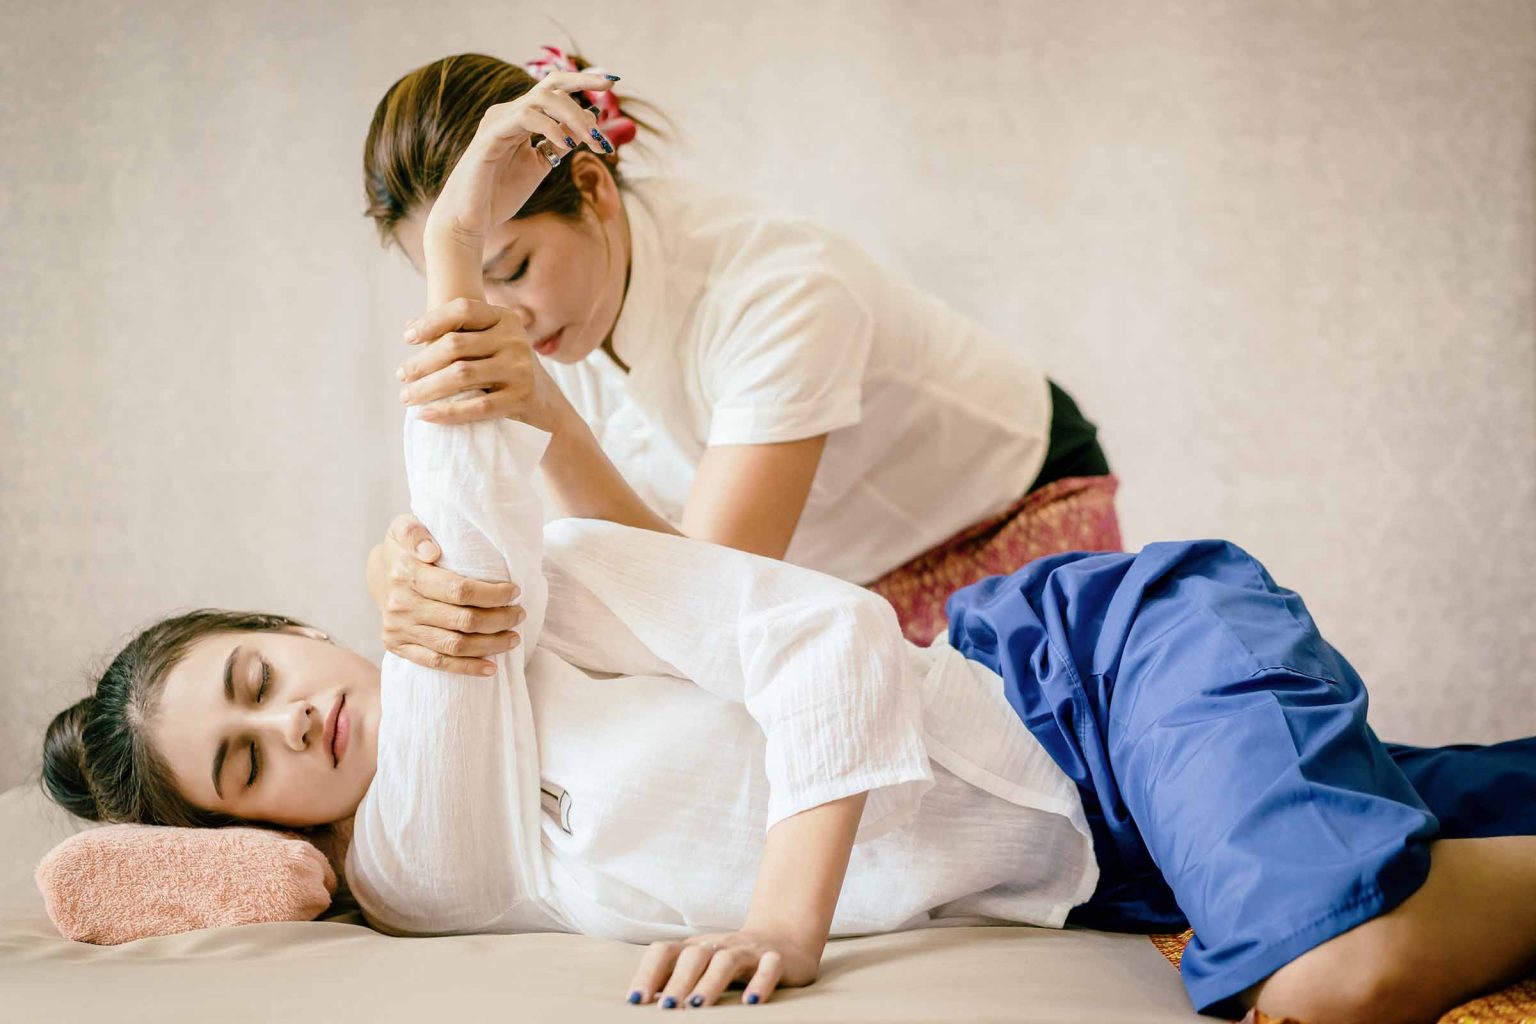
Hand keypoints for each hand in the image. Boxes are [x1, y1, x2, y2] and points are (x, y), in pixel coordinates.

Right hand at [373, 513, 524, 674]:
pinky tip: (491, 667)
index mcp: (406, 574)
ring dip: (490, 644)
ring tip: (513, 638)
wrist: (379, 574)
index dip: (492, 594)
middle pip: (462, 620)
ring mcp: (399, 629)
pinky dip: (466, 668)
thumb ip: (415, 532)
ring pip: (454, 645)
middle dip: (499, 619)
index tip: (514, 591)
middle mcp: (402, 605)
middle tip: (520, 614)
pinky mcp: (398, 647)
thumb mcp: (404, 527)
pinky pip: (437, 663)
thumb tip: (431, 552)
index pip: (459, 590)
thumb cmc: (404, 549)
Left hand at [398, 298, 569, 427]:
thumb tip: (410, 324)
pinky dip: (446, 412)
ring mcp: (520, 368)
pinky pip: (476, 406)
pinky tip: (425, 415)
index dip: (431, 321)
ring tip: (407, 397)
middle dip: (422, 362)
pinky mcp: (521, 398)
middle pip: (455, 345)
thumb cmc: (505, 370)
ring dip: (427, 387)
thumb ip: (456, 332)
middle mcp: (516, 339)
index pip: (462, 309)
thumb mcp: (488, 345)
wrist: (545, 406)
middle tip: (402, 376)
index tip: (407, 338)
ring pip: (461, 374)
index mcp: (505, 319)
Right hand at [426, 69, 617, 244]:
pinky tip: (566, 145)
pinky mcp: (490, 136)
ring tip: (590, 140)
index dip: (585, 91)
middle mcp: (509, 113)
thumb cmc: (499, 194)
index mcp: (521, 118)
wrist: (470, 219)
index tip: (611, 103)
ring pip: (542, 98)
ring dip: (573, 115)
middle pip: (551, 85)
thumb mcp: (540, 165)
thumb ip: (559, 143)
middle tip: (608, 92)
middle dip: (583, 83)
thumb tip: (588, 124)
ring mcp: (498, 121)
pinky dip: (551, 127)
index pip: (555, 91)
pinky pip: (526, 117)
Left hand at [625, 930, 821, 1007]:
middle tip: (667, 1008)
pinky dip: (760, 983)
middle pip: (694, 956)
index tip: (636, 1001)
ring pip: (727, 961)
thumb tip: (639, 1001)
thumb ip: (674, 978)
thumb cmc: (731, 960)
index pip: (664, 952)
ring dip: (710, 983)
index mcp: (695, 947)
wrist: (783, 938)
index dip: (648, 974)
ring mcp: (748, 951)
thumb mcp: (701, 964)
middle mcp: (719, 945)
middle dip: (678, 982)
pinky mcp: (776, 959)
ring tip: (697, 1007)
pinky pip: (769, 968)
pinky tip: (751, 1003)